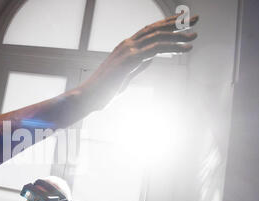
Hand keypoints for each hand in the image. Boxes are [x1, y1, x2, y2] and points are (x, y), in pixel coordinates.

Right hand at [81, 14, 198, 109]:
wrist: (87, 98)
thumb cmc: (103, 91)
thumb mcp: (125, 76)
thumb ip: (137, 66)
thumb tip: (151, 58)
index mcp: (125, 48)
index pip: (149, 31)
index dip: (167, 25)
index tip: (183, 24)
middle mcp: (126, 45)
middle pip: (155, 28)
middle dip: (177, 23)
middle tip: (195, 19)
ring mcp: (127, 51)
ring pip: (158, 36)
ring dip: (178, 35)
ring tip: (194, 36)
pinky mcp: (128, 60)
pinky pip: (155, 48)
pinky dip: (172, 46)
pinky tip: (185, 48)